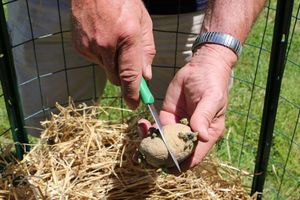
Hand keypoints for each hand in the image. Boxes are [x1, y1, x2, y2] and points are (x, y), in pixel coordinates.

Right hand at [71, 0, 155, 108]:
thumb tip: (146, 76)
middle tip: (129, 67)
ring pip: (106, 70)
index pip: (129, 75)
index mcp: (127, 35)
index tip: (134, 104)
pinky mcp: (80, 47)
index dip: (132, 93)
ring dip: (113, 64)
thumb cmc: (122, 1)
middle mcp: (106, 44)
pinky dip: (102, 56)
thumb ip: (146, 51)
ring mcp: (90, 46)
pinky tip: (103, 39)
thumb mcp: (143, 22)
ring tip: (114, 41)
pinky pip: (95, 61)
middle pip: (116, 78)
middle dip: (124, 78)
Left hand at [138, 44, 236, 171]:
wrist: (200, 67)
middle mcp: (191, 134)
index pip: (194, 156)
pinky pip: (157, 128)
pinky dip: (148, 129)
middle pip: (175, 152)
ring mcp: (178, 126)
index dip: (181, 164)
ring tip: (142, 132)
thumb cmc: (212, 83)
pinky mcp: (167, 116)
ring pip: (163, 142)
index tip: (165, 167)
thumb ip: (204, 116)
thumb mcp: (211, 99)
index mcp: (206, 134)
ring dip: (151, 143)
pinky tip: (142, 124)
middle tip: (145, 153)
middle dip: (160, 156)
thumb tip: (202, 137)